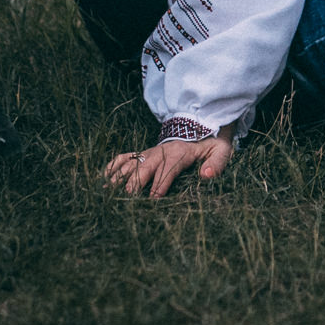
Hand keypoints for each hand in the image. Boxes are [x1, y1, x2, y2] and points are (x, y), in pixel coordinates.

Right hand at [103, 130, 234, 197]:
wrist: (200, 125)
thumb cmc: (210, 142)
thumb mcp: (221, 151)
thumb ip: (216, 163)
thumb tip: (206, 176)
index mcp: (180, 153)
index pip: (168, 170)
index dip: (160, 184)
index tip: (154, 199)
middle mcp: (161, 152)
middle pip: (144, 167)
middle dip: (135, 183)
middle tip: (126, 199)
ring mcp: (150, 152)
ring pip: (131, 163)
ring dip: (119, 176)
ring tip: (108, 191)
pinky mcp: (144, 153)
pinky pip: (124, 157)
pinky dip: (113, 165)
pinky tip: (104, 177)